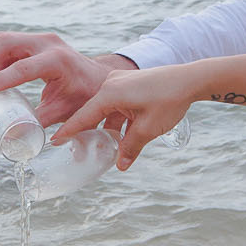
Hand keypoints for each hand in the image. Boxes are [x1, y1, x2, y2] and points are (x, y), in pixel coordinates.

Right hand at [0, 31, 133, 126]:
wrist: (100, 78)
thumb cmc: (85, 96)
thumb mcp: (64, 112)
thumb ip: (38, 123)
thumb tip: (13, 140)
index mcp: (58, 61)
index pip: (22, 68)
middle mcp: (48, 43)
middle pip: (6, 43)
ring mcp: (40, 39)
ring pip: (4, 40)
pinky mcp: (34, 41)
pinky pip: (8, 44)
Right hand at [52, 64, 200, 170]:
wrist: (191, 79)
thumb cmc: (169, 100)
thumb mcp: (148, 129)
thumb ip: (130, 147)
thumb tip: (120, 165)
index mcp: (109, 93)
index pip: (83, 116)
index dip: (69, 131)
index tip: (55, 141)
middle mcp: (111, 85)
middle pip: (93, 113)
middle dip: (89, 133)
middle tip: (79, 151)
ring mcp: (121, 83)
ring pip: (107, 111)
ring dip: (107, 128)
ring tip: (104, 148)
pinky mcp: (130, 85)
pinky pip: (117, 105)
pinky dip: (118, 120)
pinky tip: (121, 136)